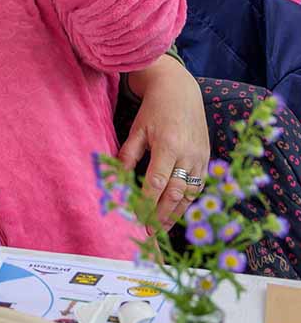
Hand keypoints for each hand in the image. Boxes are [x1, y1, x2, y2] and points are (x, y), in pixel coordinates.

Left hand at [120, 57, 209, 229]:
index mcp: (168, 145)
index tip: (136, 217)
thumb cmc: (153, 110)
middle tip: (149, 231)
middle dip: (162, 214)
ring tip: (162, 228)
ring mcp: (201, 157)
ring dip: (177, 213)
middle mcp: (188, 154)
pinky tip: (177, 211)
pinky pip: (199, 185)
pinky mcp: (207, 158)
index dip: (147, 202)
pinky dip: (189, 201)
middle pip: (176, 192)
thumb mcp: (136, 130)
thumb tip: (115, 179)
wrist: (180, 90)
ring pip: (191, 192)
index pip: (157, 182)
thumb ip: (127, 155)